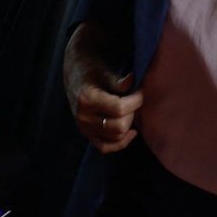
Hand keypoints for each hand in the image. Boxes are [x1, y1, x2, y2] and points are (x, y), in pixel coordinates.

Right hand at [64, 22, 141, 153]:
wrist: (74, 74)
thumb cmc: (91, 69)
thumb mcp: (103, 69)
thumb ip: (117, 79)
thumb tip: (132, 81)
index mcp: (87, 100)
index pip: (119, 108)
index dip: (136, 100)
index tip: (141, 90)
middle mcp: (84, 117)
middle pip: (119, 126)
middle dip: (132, 112)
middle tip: (134, 99)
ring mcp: (84, 128)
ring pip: (116, 137)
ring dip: (128, 124)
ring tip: (130, 110)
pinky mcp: (87, 134)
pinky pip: (105, 147)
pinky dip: (120, 143)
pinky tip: (131, 132)